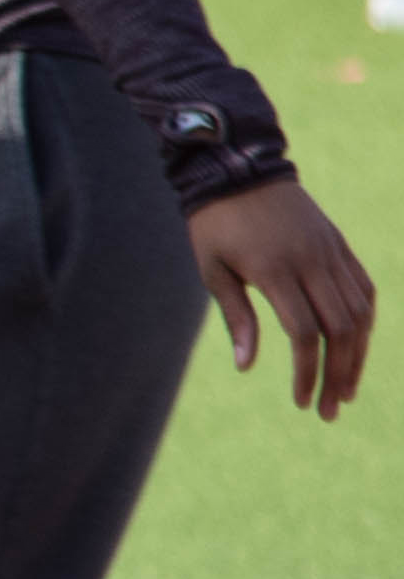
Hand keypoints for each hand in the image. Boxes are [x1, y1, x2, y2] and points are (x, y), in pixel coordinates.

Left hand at [192, 179, 372, 419]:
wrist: (239, 168)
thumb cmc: (215, 223)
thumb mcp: (212, 270)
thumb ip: (236, 317)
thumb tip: (247, 367)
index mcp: (275, 270)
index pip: (305, 334)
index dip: (308, 372)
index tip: (301, 401)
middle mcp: (312, 262)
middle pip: (341, 330)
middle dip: (338, 375)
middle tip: (329, 411)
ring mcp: (331, 252)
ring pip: (360, 313)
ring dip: (357, 356)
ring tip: (346, 390)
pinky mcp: (340, 245)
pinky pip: (364, 289)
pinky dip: (365, 322)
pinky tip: (357, 347)